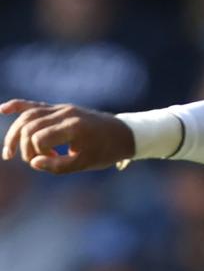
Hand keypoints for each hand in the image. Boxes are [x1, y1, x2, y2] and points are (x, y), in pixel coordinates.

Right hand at [1, 99, 134, 172]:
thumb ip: (58, 166)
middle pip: (28, 126)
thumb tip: (33, 162)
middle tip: (33, 161)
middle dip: (23, 146)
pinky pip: (34, 104)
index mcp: (73, 126)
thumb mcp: (85, 163)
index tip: (50, 160)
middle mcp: (65, 113)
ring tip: (9, 153)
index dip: (37, 153)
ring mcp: (62, 108)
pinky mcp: (60, 108)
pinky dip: (17, 106)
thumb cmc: (106, 151)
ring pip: (27, 115)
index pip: (39, 138)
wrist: (123, 133)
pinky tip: (1, 110)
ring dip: (14, 134)